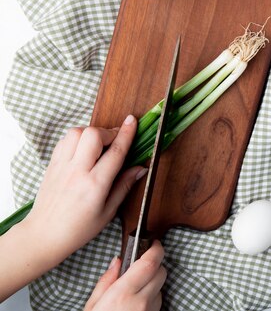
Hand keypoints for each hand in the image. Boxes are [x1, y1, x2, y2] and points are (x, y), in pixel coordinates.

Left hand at [23, 115, 146, 265]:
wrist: (44, 235)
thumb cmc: (78, 229)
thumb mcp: (108, 211)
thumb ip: (124, 186)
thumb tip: (141, 168)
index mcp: (95, 185)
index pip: (115, 151)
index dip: (127, 133)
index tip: (133, 121)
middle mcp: (77, 172)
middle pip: (93, 134)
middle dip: (108, 132)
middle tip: (115, 141)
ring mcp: (61, 166)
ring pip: (76, 132)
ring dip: (91, 133)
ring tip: (99, 146)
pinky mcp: (52, 165)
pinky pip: (64, 141)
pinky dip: (77, 139)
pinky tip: (84, 150)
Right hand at [85, 241, 165, 310]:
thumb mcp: (92, 305)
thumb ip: (106, 281)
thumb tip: (118, 261)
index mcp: (123, 294)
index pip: (149, 263)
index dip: (155, 249)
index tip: (153, 243)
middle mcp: (141, 301)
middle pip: (161, 272)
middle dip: (155, 263)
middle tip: (141, 263)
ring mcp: (150, 310)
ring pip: (161, 286)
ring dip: (153, 281)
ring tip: (136, 286)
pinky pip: (158, 300)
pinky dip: (152, 295)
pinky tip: (138, 299)